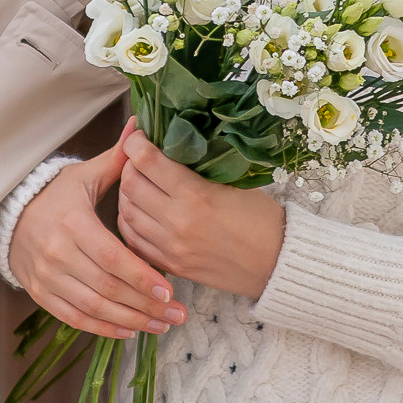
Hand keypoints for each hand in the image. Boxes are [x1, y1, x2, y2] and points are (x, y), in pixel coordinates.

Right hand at [8, 144, 187, 340]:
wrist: (8, 214)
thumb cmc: (56, 194)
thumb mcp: (85, 175)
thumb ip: (118, 161)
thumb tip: (141, 128)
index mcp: (73, 222)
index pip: (112, 257)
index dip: (141, 277)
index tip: (170, 291)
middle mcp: (57, 253)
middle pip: (107, 287)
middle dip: (145, 305)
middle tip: (177, 315)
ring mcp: (47, 276)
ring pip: (93, 306)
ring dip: (130, 320)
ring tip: (161, 326)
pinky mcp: (40, 293)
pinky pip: (74, 317)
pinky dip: (102, 328)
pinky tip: (129, 331)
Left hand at [113, 126, 285, 300]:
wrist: (276, 264)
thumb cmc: (261, 218)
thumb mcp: (234, 182)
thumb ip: (197, 167)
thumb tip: (167, 146)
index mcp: (196, 194)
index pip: (147, 160)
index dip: (136, 143)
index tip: (139, 137)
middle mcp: (177, 221)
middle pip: (131, 184)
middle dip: (128, 165)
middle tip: (137, 158)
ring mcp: (171, 246)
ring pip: (126, 212)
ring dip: (126, 193)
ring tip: (137, 182)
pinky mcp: (170, 265)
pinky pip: (133, 240)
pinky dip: (128, 221)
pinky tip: (137, 210)